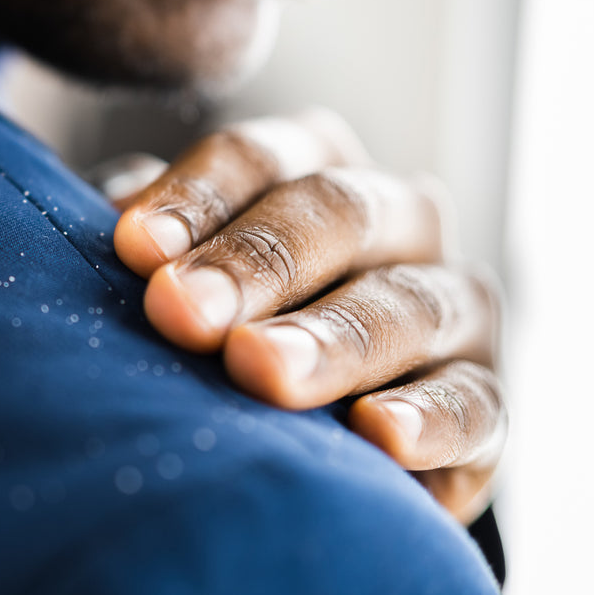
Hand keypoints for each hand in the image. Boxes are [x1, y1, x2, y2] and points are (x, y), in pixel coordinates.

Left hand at [101, 109, 505, 524]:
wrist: (307, 432)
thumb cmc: (216, 326)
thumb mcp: (177, 269)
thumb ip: (146, 241)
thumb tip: (108, 226)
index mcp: (312, 166)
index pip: (259, 157)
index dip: (196, 197)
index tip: (132, 247)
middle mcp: (396, 217)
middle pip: (335, 212)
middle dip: (255, 262)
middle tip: (182, 312)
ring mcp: (450, 306)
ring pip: (403, 304)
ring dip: (329, 337)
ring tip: (259, 370)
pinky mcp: (485, 401)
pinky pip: (476, 404)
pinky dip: (431, 419)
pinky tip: (378, 437)